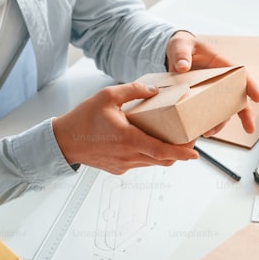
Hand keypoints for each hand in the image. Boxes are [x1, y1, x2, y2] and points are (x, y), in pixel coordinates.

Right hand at [51, 82, 198, 173]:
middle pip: (162, 160)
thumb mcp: (107, 96)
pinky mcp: (118, 168)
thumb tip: (153, 91)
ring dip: (163, 153)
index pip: (161, 151)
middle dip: (178, 152)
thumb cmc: (83, 119)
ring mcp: (123, 165)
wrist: (64, 141)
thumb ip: (133, 90)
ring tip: (171, 139)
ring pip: (152, 163)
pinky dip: (148, 155)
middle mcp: (128, 156)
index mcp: (128, 139)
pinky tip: (146, 141)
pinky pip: (140, 163)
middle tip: (189, 141)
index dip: (181, 153)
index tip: (195, 153)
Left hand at [165, 30, 258, 134]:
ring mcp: (212, 91)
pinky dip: (206, 123)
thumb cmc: (182, 46)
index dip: (250, 85)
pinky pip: (208, 113)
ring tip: (209, 132)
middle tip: (249, 128)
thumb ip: (181, 53)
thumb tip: (183, 66)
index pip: (239, 74)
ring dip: (219, 122)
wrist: (174, 55)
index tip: (258, 97)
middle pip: (237, 97)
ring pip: (223, 109)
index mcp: (220, 63)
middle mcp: (220, 79)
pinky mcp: (202, 99)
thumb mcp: (179, 45)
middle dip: (245, 114)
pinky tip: (199, 131)